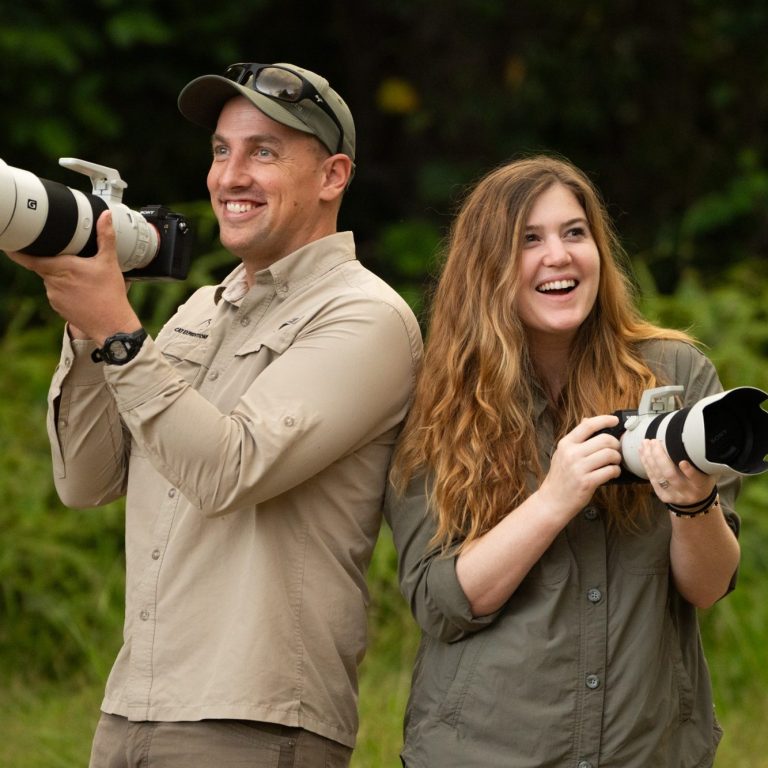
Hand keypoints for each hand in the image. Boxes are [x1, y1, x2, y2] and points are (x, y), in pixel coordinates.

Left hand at [5, 211, 139, 343]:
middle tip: (73, 261)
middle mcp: (52, 282)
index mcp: (62, 267)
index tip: (10, 242)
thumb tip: (105, 216)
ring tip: (83, 280)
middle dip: (53, 260)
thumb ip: (105, 237)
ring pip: (51, 279)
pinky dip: (65, 289)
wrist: (112, 326)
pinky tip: (82, 293)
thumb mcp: (110, 262)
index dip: (16, 250)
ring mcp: (53, 296)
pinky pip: (56, 292)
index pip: (28, 257)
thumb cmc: (110, 295)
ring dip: (60, 276)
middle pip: (43, 265)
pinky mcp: (58, 307)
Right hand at [537, 414, 622, 521]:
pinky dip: (615, 471)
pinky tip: (612, 473)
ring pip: (610, 454)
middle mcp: (571, 454)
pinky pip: (610, 471)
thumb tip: (587, 420)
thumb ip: (575, 439)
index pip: (588, 425)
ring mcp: (579, 468)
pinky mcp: (587, 482)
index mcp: (566, 444)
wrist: (552, 501)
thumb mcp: (562, 454)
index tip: (614, 420)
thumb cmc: (559, 478)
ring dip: (617, 458)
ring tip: (614, 463)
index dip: (604, 420)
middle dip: (615, 444)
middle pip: (604, 439)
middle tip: (616, 450)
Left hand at [637, 439, 715, 505]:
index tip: (683, 462)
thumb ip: (698, 462)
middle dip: (659, 457)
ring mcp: (673, 496)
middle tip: (654, 442)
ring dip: (648, 457)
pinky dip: (646, 463)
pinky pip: (652, 478)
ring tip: (645, 444)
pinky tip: (643, 452)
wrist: (696, 498)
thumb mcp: (707, 471)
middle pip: (670, 475)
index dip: (689, 472)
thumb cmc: (702, 479)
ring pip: (658, 476)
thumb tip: (686, 443)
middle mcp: (687, 493)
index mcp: (701, 486)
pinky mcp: (663, 496)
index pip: (697, 479)